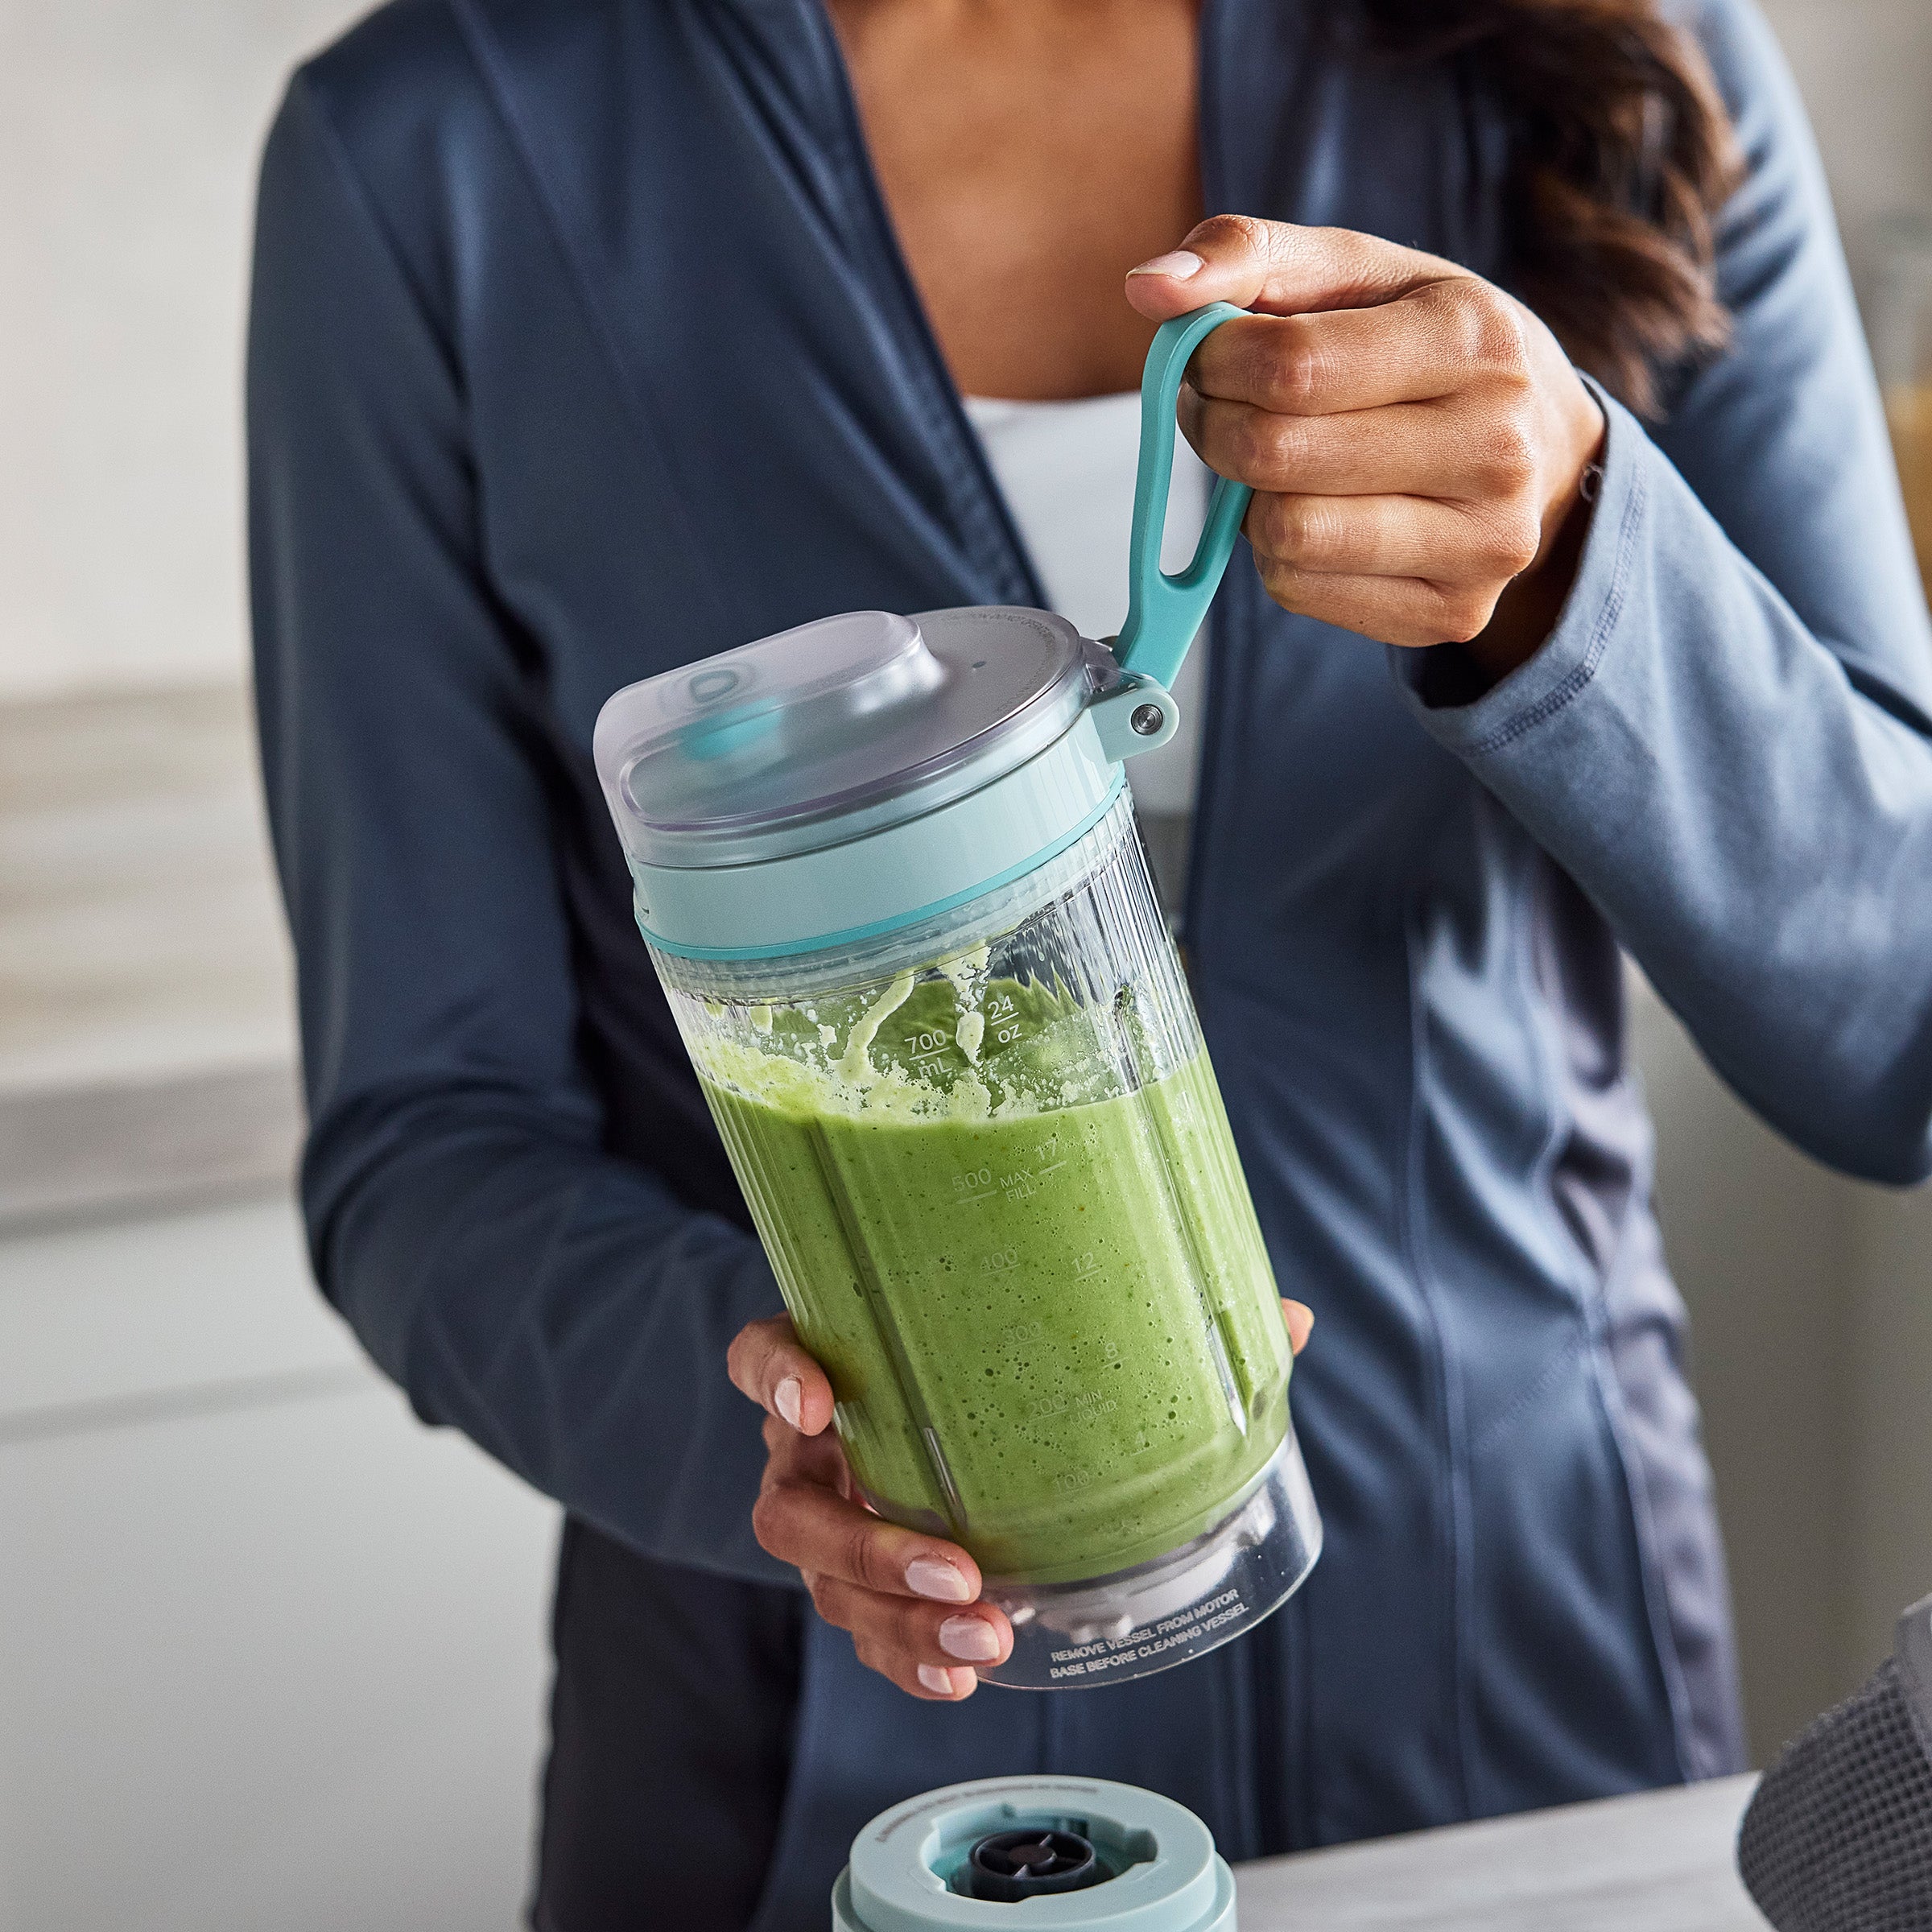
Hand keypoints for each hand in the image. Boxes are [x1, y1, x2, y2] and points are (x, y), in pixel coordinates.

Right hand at [728, 1299, 1314, 1699]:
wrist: (918, 1405)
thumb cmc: (979, 1353)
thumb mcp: (1035, 1321)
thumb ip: (1150, 1315)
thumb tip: (1287, 1319)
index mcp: (834, 1358)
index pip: (761, 1353)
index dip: (774, 1377)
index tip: (818, 1398)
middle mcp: (810, 1444)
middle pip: (790, 1502)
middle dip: (868, 1548)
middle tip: (958, 1569)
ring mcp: (826, 1515)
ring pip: (823, 1582)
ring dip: (897, 1619)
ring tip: (985, 1637)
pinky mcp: (855, 1577)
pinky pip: (860, 1629)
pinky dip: (908, 1656)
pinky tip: (964, 1672)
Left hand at [1126, 217, 1607, 685]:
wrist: (1549, 453)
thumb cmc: (1433, 351)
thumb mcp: (1363, 273)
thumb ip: (1251, 256)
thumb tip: (1149, 285)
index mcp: (1475, 341)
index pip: (1290, 367)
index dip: (1215, 362)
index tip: (1212, 354)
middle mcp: (1494, 448)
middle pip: (1274, 456)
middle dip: (1218, 427)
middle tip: (1228, 410)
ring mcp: (1480, 544)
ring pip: (1283, 535)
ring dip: (1246, 500)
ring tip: (1277, 463)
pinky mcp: (1450, 613)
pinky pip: (1298, 590)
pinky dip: (1279, 554)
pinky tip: (1318, 514)